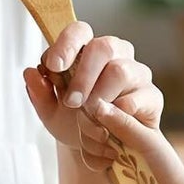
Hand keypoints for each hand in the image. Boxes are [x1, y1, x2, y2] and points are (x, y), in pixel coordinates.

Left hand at [23, 22, 163, 172]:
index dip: (66, 44)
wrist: (102, 152)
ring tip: (90, 118)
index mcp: (88, 50)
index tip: (53, 66)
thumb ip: (39, 93)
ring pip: (121, 71)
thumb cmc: (76, 123)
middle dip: (84, 75)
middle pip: (105, 46)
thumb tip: (31, 73)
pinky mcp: (151, 96)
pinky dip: (121, 112)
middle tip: (72, 102)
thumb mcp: (50, 113)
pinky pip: (140, 97)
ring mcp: (137, 73)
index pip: (80, 31)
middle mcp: (116, 55)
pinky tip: (111, 124)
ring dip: (100, 96)